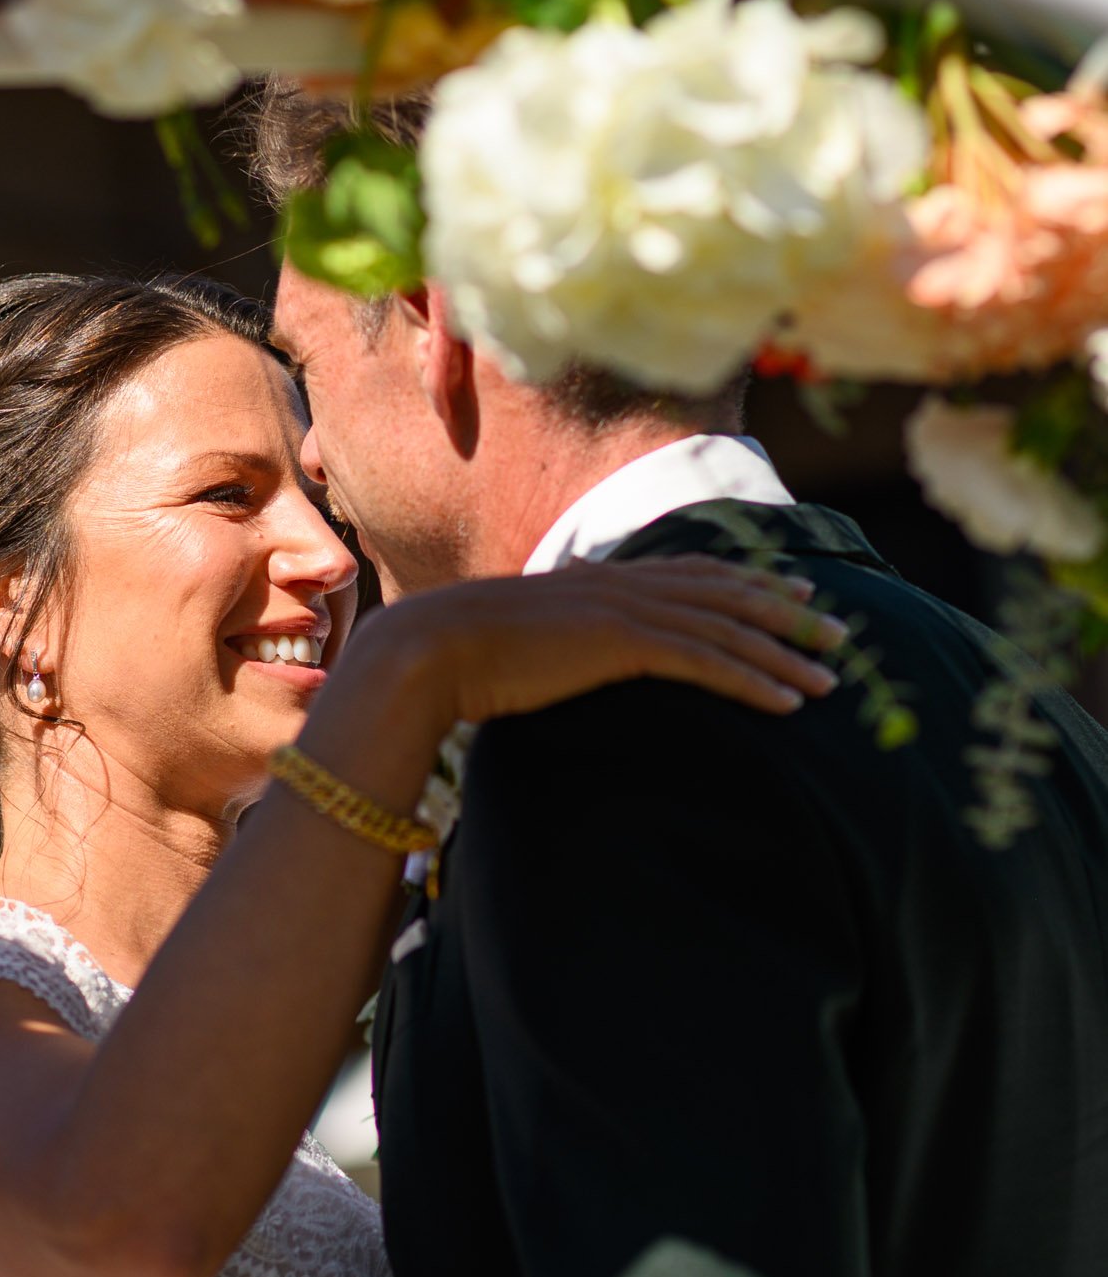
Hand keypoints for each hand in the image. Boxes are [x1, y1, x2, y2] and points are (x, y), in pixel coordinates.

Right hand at [368, 554, 846, 736]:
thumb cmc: (468, 654)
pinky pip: (707, 661)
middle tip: (840, 633)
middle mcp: (626, 582)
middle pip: (729, 593)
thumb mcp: (527, 637)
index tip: (797, 591)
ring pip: (729, 627)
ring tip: (830, 681)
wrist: (436, 647)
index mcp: (607, 578)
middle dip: (790, 614)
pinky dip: (753, 681)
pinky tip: (786, 703)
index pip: (697, 574)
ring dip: (786, 655)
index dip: (753, 582)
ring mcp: (627, 608)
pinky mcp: (624, 642)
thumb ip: (562, 636)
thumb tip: (566, 649)